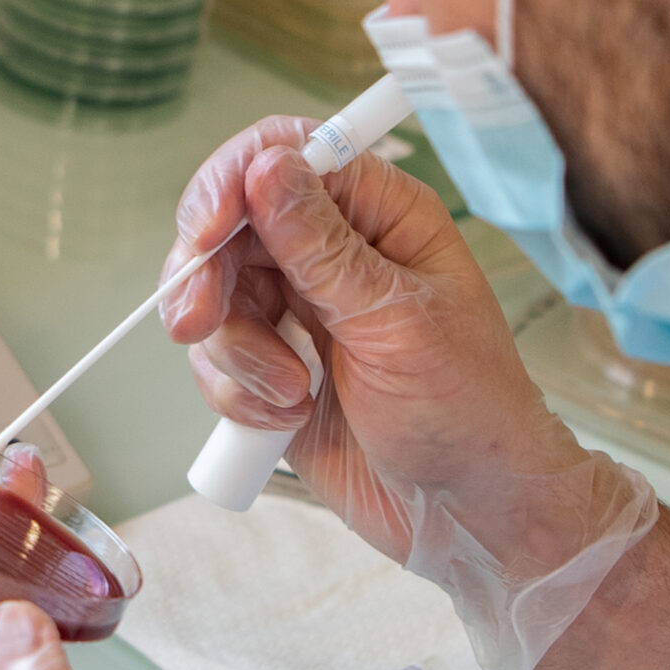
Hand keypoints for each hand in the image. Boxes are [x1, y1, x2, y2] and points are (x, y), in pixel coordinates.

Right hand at [161, 119, 656, 669]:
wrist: (469, 513)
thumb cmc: (467, 409)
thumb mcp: (395, 321)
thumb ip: (321, 247)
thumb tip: (266, 167)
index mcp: (379, 215)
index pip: (285, 156)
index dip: (232, 183)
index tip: (206, 234)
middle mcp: (333, 252)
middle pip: (229, 225)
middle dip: (207, 276)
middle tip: (200, 322)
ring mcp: (299, 311)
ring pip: (213, 297)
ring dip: (234, 351)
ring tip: (289, 393)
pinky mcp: (274, 369)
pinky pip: (217, 360)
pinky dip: (237, 393)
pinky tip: (287, 418)